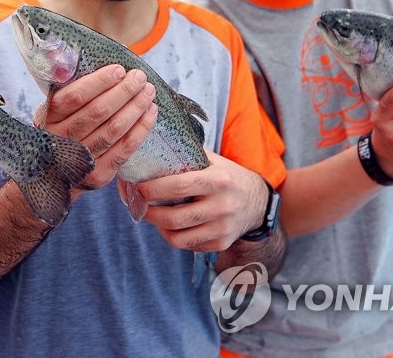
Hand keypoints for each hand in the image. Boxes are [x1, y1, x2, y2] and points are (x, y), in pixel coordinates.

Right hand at [33, 64, 157, 196]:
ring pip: (113, 130)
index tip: (119, 70)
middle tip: (140, 77)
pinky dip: (140, 129)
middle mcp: (61, 139)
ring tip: (148, 92)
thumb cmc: (62, 130)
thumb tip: (102, 63)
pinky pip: (124, 149)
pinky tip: (150, 113)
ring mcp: (79, 160)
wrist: (53, 174)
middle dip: (124, 92)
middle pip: (98, 112)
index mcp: (48, 118)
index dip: (100, 82)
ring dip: (135, 108)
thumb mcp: (54, 110)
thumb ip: (71, 88)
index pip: (75, 96)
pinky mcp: (97, 175)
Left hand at [131, 151, 266, 252]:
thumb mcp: (212, 161)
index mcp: (219, 180)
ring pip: (177, 237)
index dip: (152, 189)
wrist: (256, 201)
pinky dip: (172, 236)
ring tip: (150, 214)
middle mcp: (222, 206)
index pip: (178, 186)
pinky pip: (187, 245)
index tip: (136, 186)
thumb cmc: (225, 176)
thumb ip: (186, 155)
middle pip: (173, 217)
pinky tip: (169, 224)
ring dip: (157, 227)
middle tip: (137, 203)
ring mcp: (222, 228)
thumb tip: (149, 147)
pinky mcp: (221, 243)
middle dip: (148, 212)